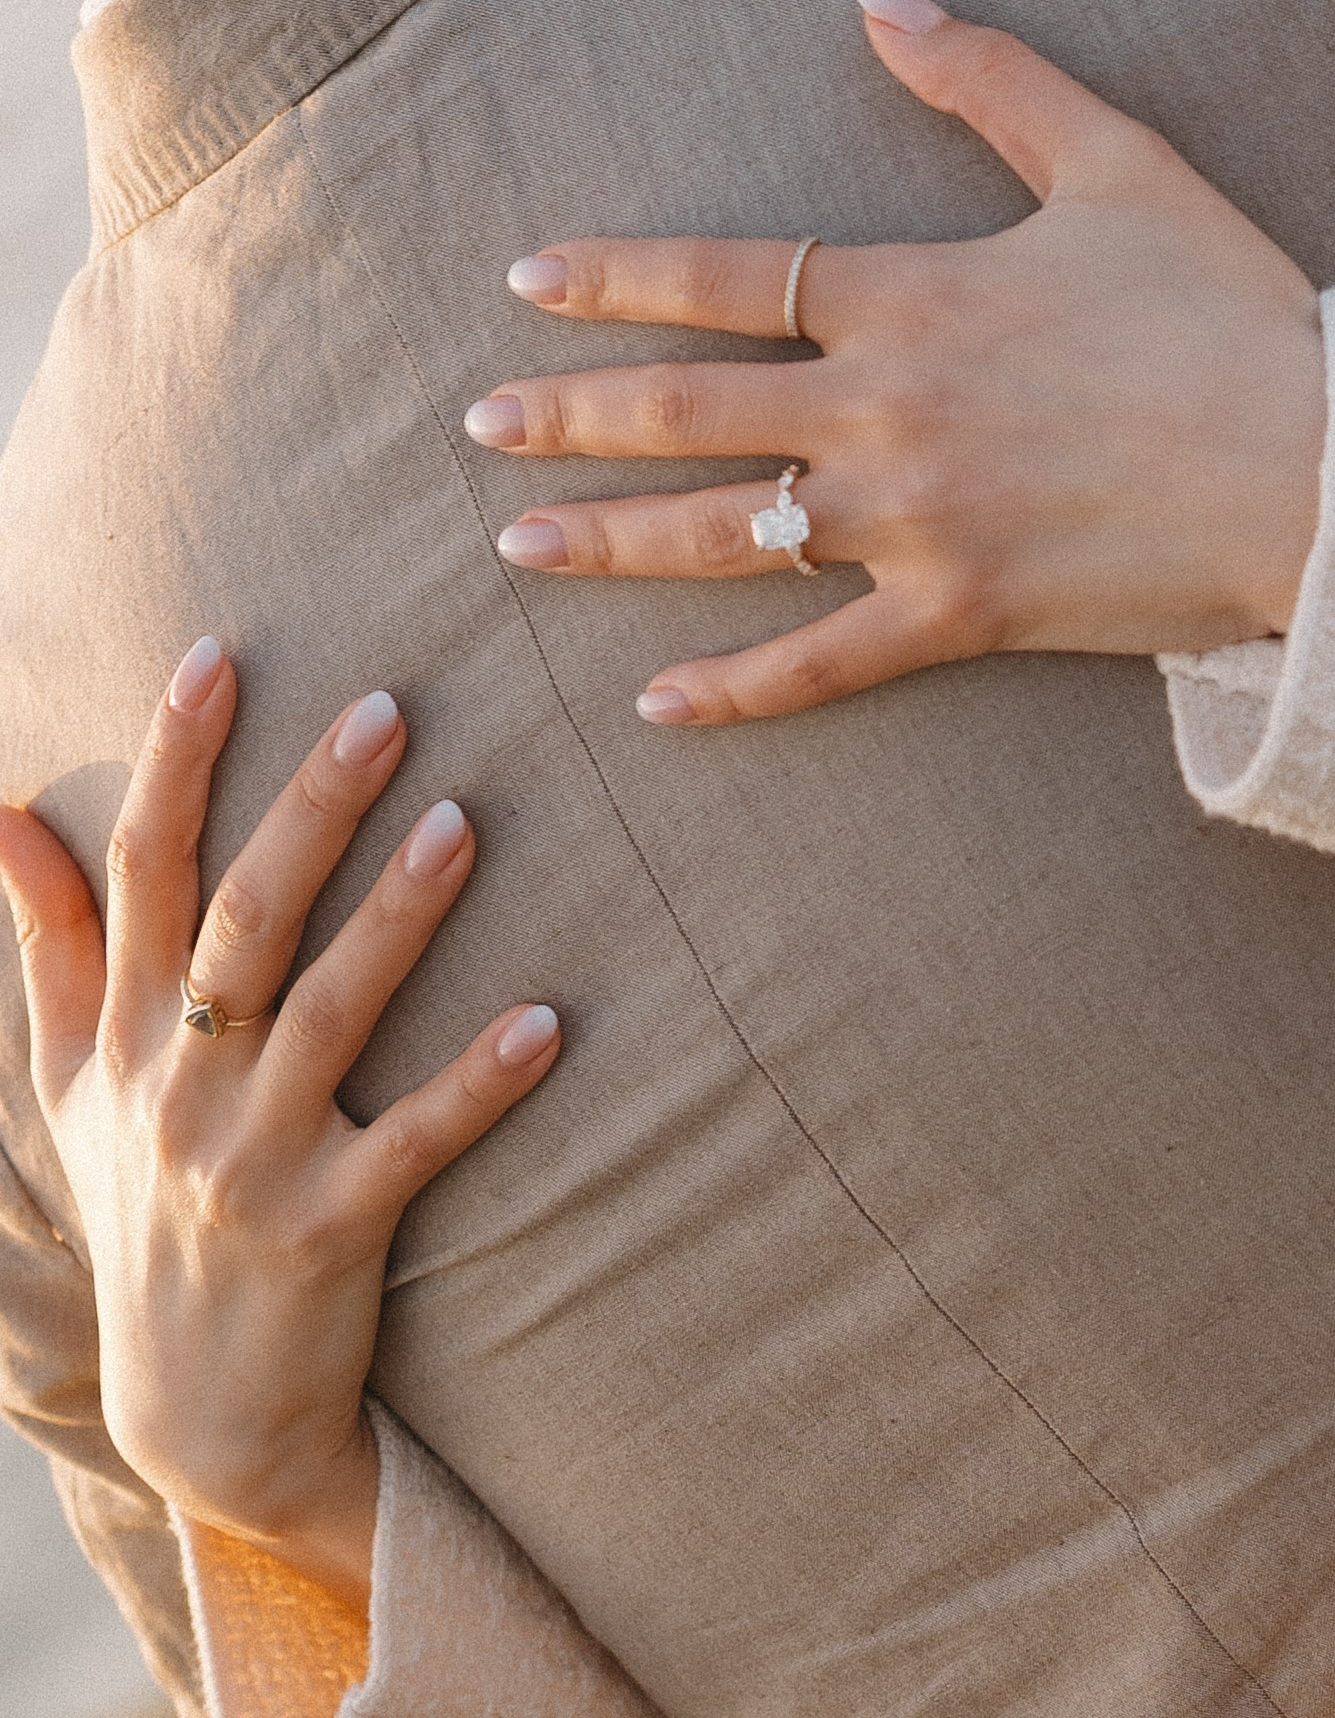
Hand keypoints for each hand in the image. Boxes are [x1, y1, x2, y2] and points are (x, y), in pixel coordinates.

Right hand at [0, 643, 560, 1610]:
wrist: (193, 1414)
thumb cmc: (144, 1207)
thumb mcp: (73, 1081)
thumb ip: (53, 942)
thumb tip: (8, 808)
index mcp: (123, 1033)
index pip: (142, 869)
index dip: (175, 757)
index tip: (220, 652)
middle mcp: (177, 1084)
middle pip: (242, 919)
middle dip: (311, 806)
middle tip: (387, 703)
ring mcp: (250, 1161)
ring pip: (328, 1015)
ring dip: (399, 915)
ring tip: (467, 822)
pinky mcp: (331, 1231)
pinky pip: (413, 1143)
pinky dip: (479, 1083)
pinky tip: (547, 1023)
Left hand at [468, 0, 1326, 722]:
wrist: (1325, 471)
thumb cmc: (1227, 310)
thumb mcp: (1114, 162)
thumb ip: (988, 78)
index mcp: (914, 296)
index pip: (728, 277)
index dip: (618, 278)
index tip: (527, 280)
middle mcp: (887, 411)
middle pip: (692, 411)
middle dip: (571, 414)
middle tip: (478, 422)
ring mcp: (916, 523)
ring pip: (727, 536)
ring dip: (611, 539)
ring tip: (517, 543)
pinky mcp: (961, 615)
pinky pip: (821, 664)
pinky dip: (735, 689)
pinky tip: (656, 703)